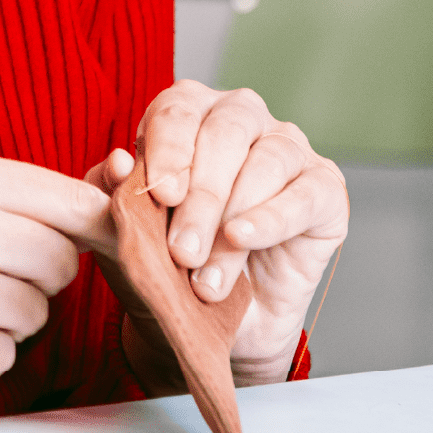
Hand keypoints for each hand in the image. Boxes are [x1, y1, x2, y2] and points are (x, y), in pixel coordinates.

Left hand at [84, 81, 347, 387]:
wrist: (214, 321)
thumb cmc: (165, 259)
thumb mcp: (125, 230)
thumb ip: (109, 195)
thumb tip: (117, 162)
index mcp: (187, 112)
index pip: (177, 111)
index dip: (169, 151)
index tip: (161, 195)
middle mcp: (240, 116)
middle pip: (223, 135)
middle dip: (201, 197)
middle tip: (182, 252)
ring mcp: (287, 147)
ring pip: (264, 163)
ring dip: (232, 221)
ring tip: (207, 277)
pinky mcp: (323, 188)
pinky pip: (305, 193)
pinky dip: (273, 218)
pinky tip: (246, 239)